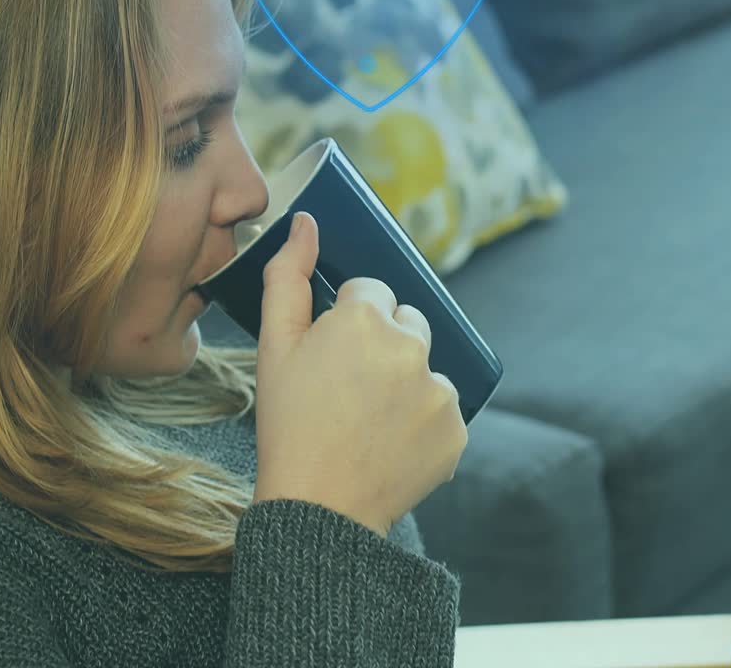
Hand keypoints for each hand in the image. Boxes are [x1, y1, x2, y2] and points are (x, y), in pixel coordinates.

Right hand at [252, 212, 466, 536]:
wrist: (317, 509)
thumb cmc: (288, 425)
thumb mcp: (273, 348)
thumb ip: (287, 277)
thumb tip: (305, 222)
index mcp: (364, 319)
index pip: (370, 292)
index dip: (346, 322)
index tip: (331, 356)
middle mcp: (410, 346)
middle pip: (407, 322)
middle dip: (384, 343)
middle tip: (349, 388)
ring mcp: (439, 390)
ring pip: (426, 367)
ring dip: (406, 383)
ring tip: (368, 421)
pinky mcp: (457, 428)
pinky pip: (443, 409)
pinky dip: (422, 422)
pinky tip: (390, 444)